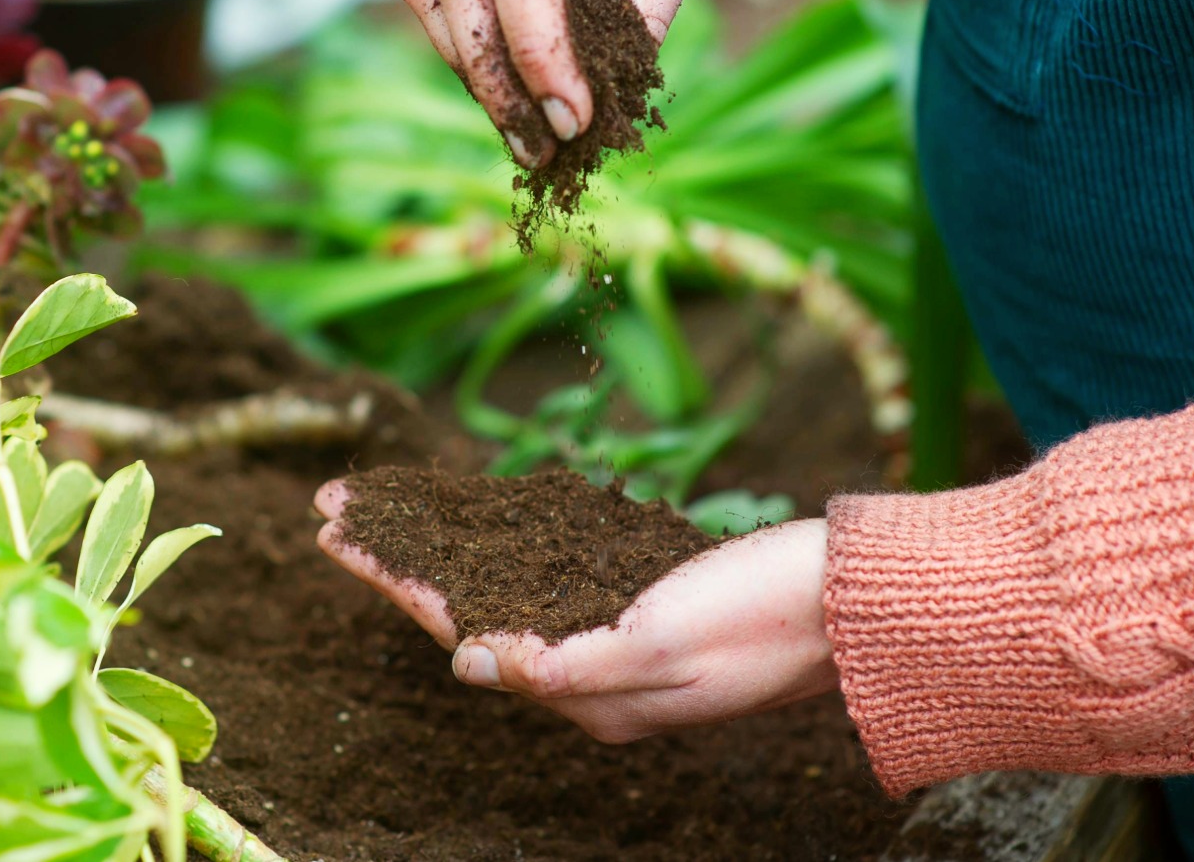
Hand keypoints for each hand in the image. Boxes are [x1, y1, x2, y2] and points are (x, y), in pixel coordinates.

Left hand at [314, 480, 840, 742]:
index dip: (392, 575)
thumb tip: (465, 664)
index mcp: (588, 691)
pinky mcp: (650, 603)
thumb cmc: (768, 617)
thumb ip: (560, 661)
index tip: (333, 529)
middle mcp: (593, 672)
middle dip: (401, 554)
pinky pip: (556, 571)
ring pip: (506, 584)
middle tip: (337, 502)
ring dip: (444, 543)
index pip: (459, 627)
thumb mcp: (660, 646)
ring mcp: (621, 638)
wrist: (860, 605)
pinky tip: (490, 521)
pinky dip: (509, 541)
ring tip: (392, 504)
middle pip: (468, 604)